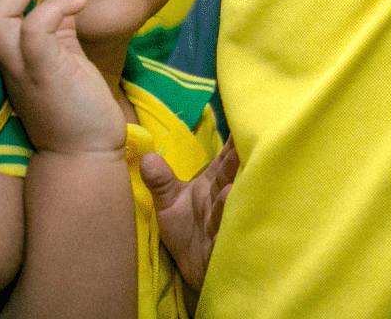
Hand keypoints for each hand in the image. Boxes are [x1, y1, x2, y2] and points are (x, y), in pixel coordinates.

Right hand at [0, 0, 125, 154]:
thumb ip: (51, 21)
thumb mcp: (61, 53)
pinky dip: (52, 9)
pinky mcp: (43, 75)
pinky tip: (77, 1)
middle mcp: (7, 60)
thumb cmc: (75, 104)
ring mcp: (21, 68)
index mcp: (9, 52)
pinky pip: (34, 34)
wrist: (85, 152)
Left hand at [142, 139, 237, 293]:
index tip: (243, 120)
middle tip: (241, 147)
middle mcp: (223, 200)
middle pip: (230, 179)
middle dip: (235, 165)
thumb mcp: (169, 204)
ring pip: (229, 209)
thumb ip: (160, 181)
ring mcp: (225, 223)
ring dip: (229, 201)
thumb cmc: (187, 233)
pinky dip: (224, 237)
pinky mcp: (222, 248)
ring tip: (229, 189)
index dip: (231, 143)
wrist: (195, 270)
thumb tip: (146, 157)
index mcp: (213, 184)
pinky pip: (224, 242)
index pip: (224, 160)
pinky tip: (224, 233)